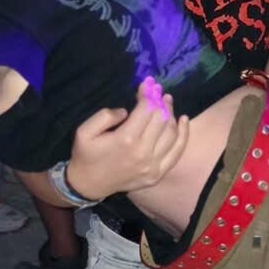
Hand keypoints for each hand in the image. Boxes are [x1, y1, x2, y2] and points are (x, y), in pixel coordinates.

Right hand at [67, 77, 190, 200]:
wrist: (89, 185)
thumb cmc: (86, 154)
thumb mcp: (85, 130)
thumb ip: (105, 116)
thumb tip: (127, 111)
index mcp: (125, 139)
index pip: (146, 109)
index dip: (148, 93)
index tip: (147, 84)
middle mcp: (143, 152)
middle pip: (161, 119)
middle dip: (161, 101)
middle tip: (158, 91)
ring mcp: (153, 165)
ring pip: (171, 133)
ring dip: (171, 114)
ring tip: (167, 102)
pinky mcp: (158, 174)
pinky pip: (177, 152)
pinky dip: (183, 135)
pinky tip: (183, 120)